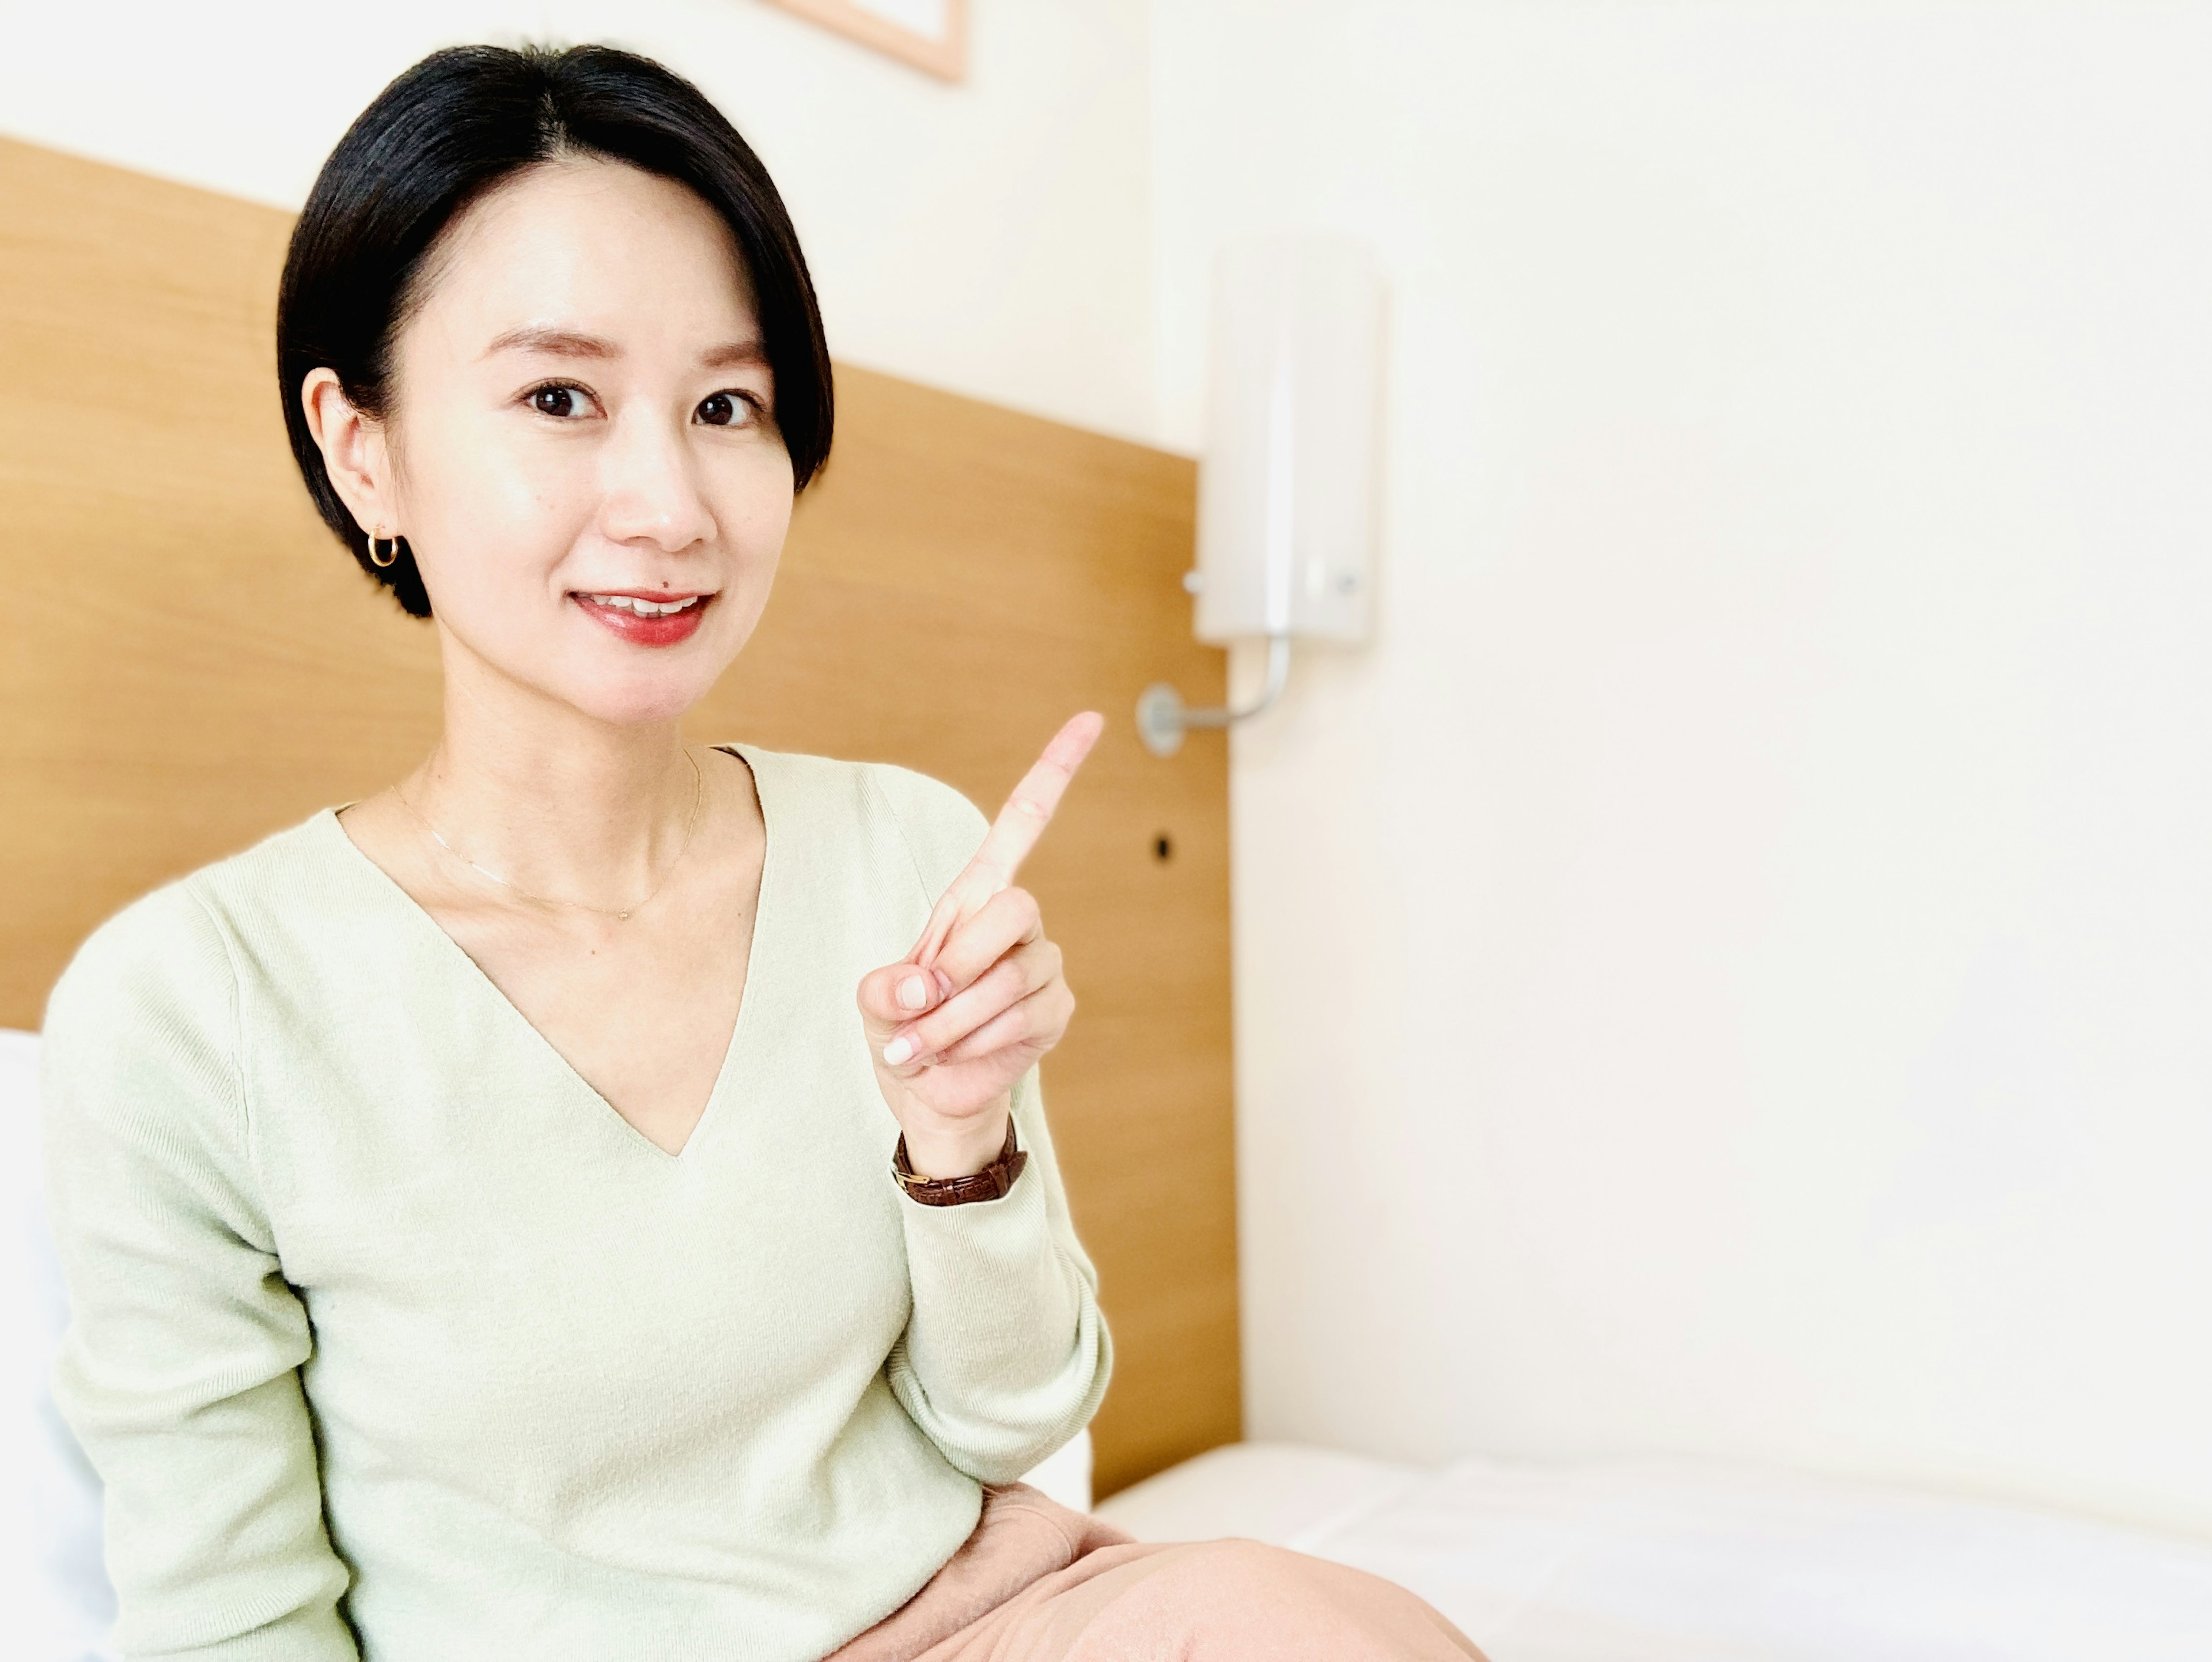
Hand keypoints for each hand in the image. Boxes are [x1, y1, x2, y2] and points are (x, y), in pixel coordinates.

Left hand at [857, 713, 1103, 1177]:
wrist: (928, 1092)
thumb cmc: (902, 1030)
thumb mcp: (873, 1001)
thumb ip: (886, 988)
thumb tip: (924, 987)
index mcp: (975, 897)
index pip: (1022, 822)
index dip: (1054, 771)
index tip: (1091, 720)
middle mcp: (1018, 923)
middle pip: (1013, 909)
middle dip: (959, 964)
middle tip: (918, 1004)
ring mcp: (1043, 966)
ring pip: (1008, 980)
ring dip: (950, 1023)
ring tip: (919, 1046)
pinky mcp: (1056, 1011)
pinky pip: (1020, 1021)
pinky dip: (972, 1045)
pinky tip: (953, 1057)